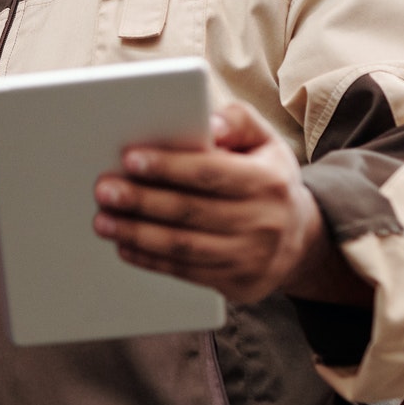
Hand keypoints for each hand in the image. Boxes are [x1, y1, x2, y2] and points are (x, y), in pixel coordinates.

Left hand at [92, 100, 328, 305]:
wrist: (300, 239)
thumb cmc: (267, 179)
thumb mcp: (264, 142)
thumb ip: (238, 121)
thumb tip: (209, 123)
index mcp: (267, 180)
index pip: (210, 172)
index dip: (168, 166)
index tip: (129, 160)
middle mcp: (263, 221)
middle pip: (190, 211)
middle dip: (141, 201)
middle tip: (104, 190)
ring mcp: (251, 257)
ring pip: (183, 246)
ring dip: (137, 234)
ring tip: (103, 221)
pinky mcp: (238, 283)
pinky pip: (186, 272)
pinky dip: (150, 260)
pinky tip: (125, 246)